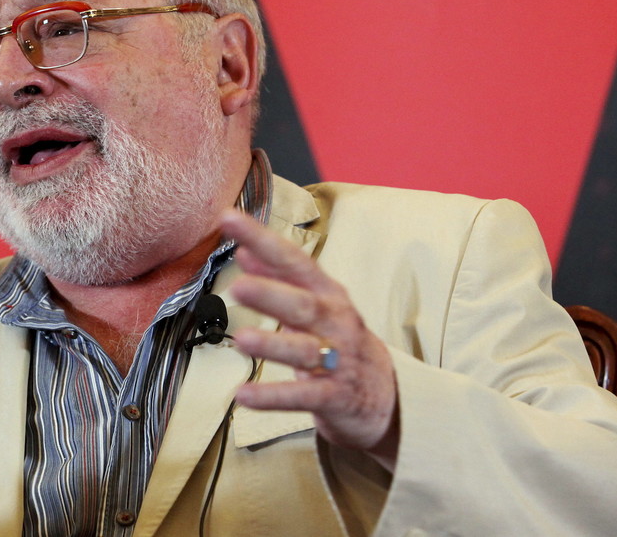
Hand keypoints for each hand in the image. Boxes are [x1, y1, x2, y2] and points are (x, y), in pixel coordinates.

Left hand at [220, 212, 399, 465]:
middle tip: (238, 287)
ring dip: (272, 344)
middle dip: (272, 295)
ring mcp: (338, 360)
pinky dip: (273, 397)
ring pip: (304, 350)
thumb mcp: (314, 303)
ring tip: (240, 340)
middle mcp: (335, 321)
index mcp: (326, 293)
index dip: (262, 239)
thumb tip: (242, 250)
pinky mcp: (335, 396)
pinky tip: (242, 396)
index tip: (228, 219)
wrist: (387, 394)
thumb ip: (278, 278)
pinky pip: (303, 396)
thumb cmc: (339, 339)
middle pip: (303, 305)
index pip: (293, 260)